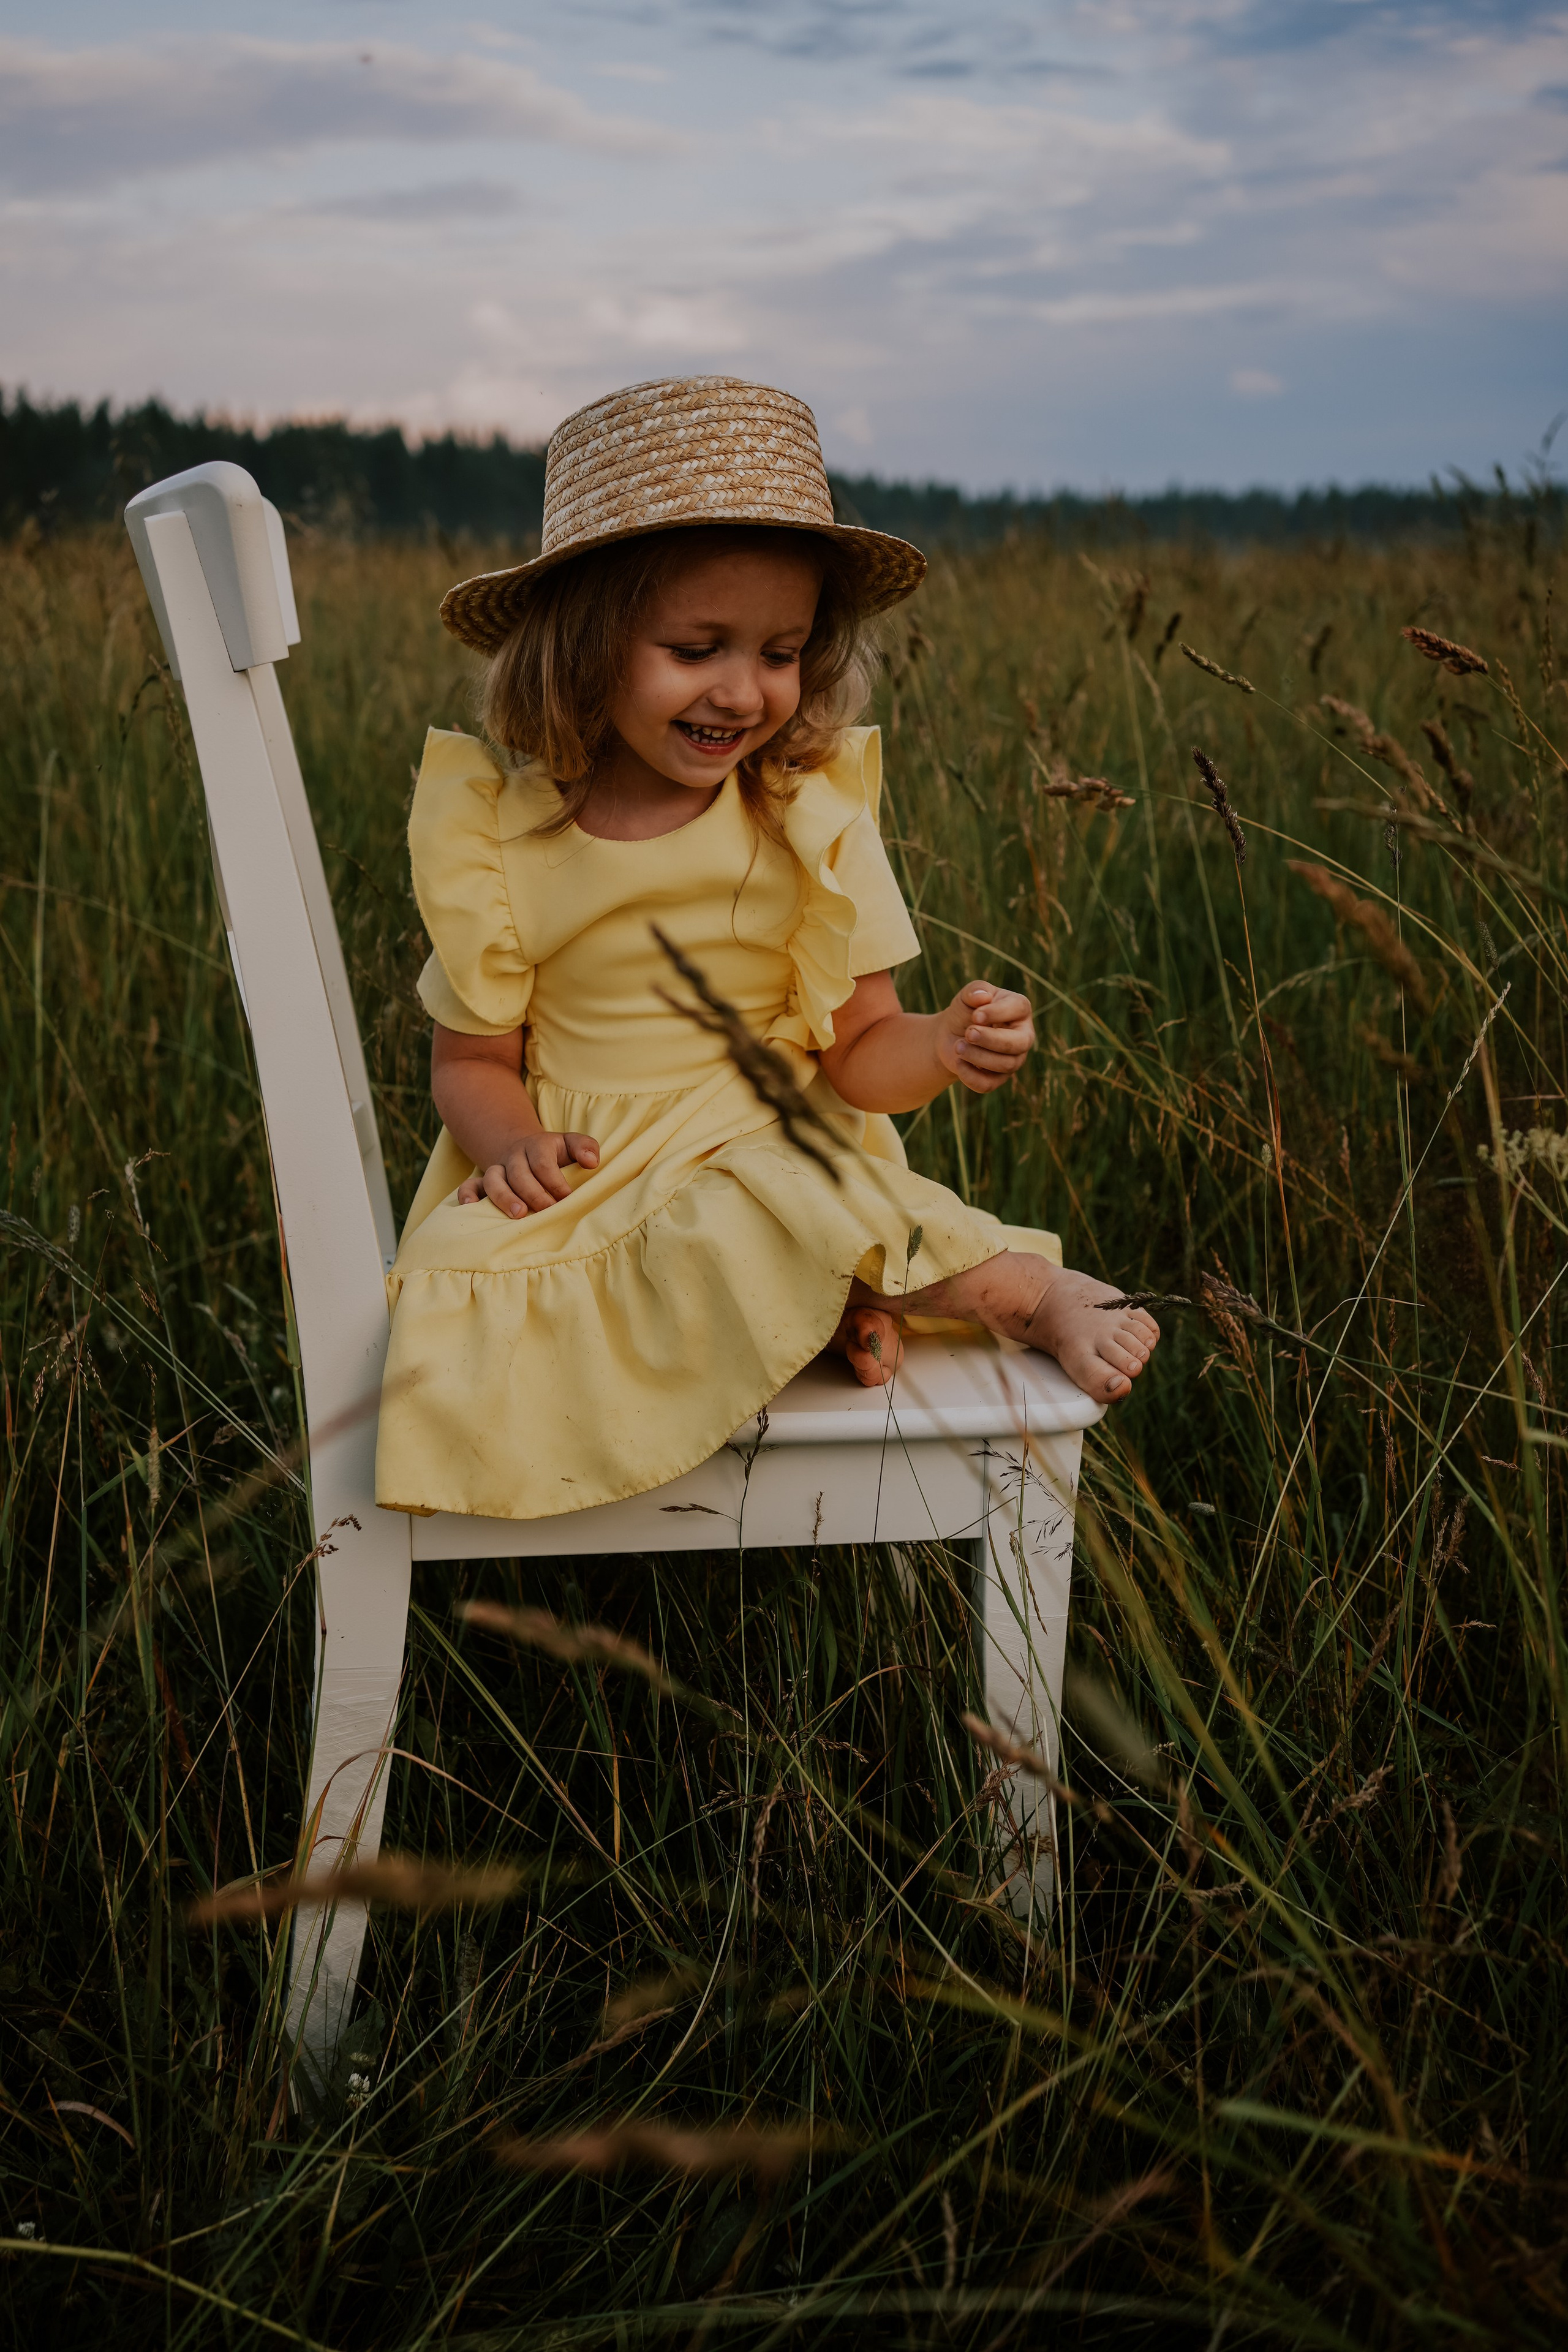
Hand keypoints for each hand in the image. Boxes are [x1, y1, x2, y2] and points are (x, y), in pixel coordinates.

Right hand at [458, 1131, 599, 1217]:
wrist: (525, 1150)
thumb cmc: (555, 1154)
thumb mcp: (571, 1144)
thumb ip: (585, 1148)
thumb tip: (592, 1162)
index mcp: (537, 1146)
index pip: (542, 1162)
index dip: (555, 1181)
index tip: (568, 1198)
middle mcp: (514, 1157)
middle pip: (519, 1173)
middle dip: (534, 1193)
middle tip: (549, 1210)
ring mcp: (498, 1169)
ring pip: (493, 1179)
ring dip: (504, 1197)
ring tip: (519, 1214)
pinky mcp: (484, 1182)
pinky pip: (470, 1185)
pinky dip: (467, 1194)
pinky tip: (472, 1207)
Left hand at [935, 981, 1033, 1094]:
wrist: (951, 1035)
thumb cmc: (965, 1011)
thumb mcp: (966, 997)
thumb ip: (974, 990)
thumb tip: (982, 997)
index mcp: (1019, 1009)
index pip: (1018, 1008)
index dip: (997, 1013)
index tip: (975, 1015)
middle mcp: (1023, 1035)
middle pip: (1018, 1043)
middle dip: (991, 1039)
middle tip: (968, 1033)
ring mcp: (1014, 1058)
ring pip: (1006, 1065)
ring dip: (978, 1056)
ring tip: (958, 1046)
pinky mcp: (1000, 1078)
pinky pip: (990, 1084)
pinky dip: (971, 1076)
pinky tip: (958, 1063)